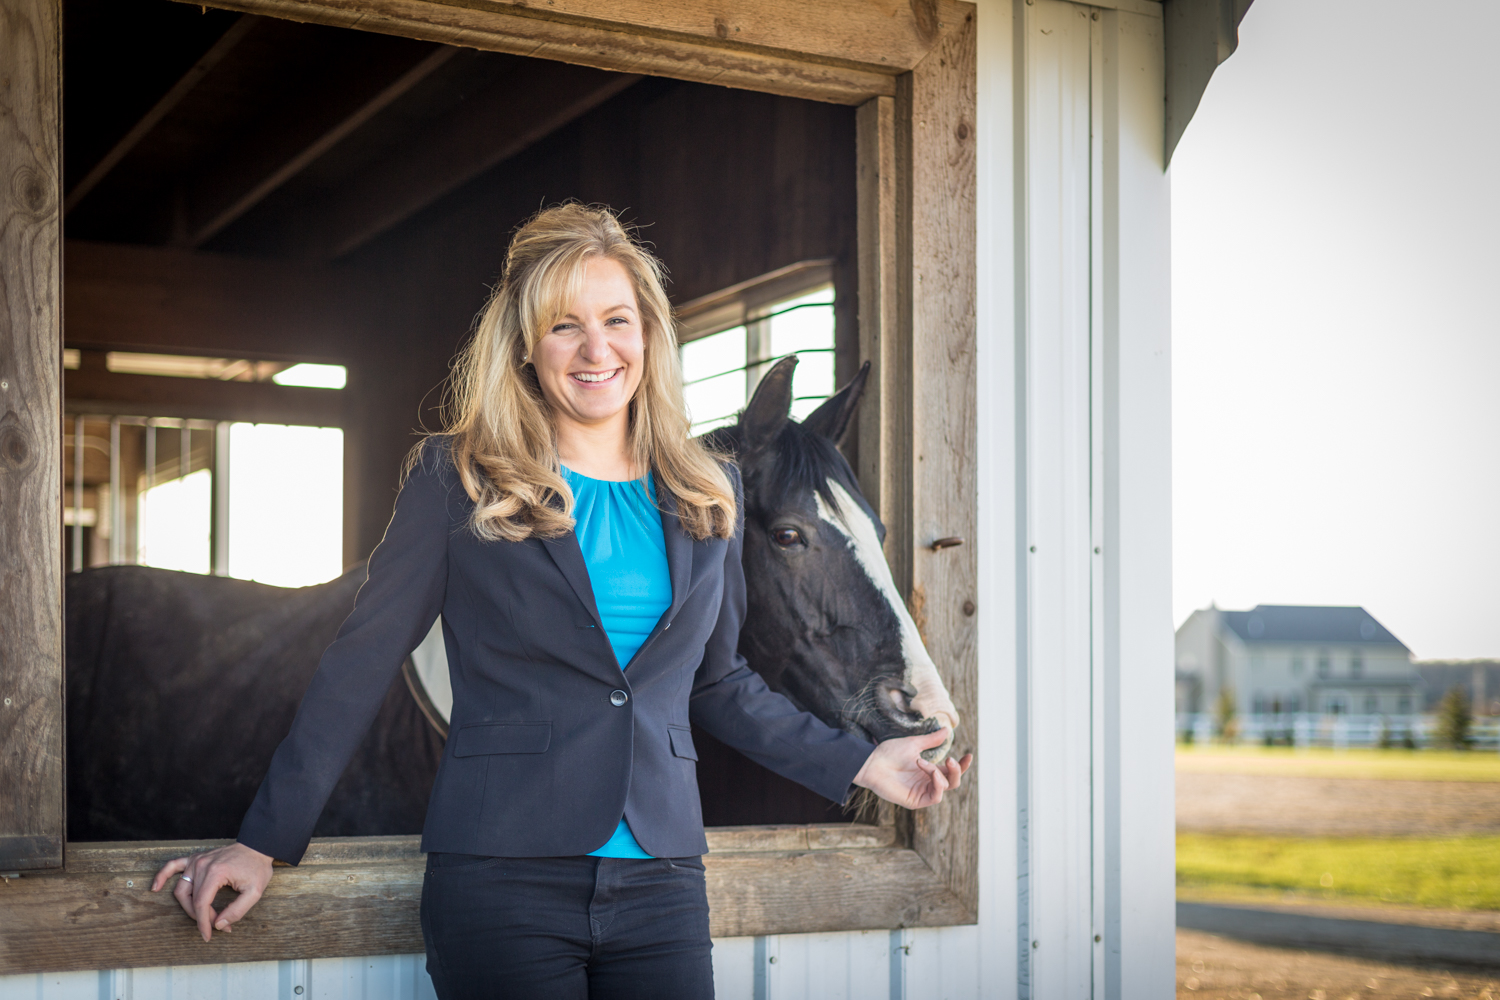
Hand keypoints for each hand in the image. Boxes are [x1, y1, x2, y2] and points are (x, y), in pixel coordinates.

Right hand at [151, 842, 273, 941]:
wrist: (258, 846)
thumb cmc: (257, 867)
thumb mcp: (255, 892)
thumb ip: (237, 910)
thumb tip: (219, 925)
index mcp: (216, 872)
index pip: (202, 904)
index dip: (203, 923)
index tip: (208, 936)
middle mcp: (202, 865)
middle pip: (192, 899)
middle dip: (202, 916)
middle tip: (217, 924)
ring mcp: (197, 860)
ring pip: (181, 889)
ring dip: (188, 906)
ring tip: (200, 916)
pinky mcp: (196, 859)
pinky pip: (173, 866)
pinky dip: (162, 876)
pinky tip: (155, 887)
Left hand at [852, 728, 972, 809]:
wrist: (871, 762)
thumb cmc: (889, 753)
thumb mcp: (914, 744)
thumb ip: (931, 740)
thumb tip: (947, 730)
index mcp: (928, 771)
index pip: (951, 772)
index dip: (961, 766)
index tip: (968, 755)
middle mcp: (926, 783)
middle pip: (952, 782)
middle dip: (956, 771)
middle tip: (951, 760)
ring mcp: (921, 793)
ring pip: (945, 788)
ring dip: (940, 775)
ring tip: (923, 763)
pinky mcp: (915, 801)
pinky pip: (935, 797)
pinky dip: (937, 784)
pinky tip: (930, 774)